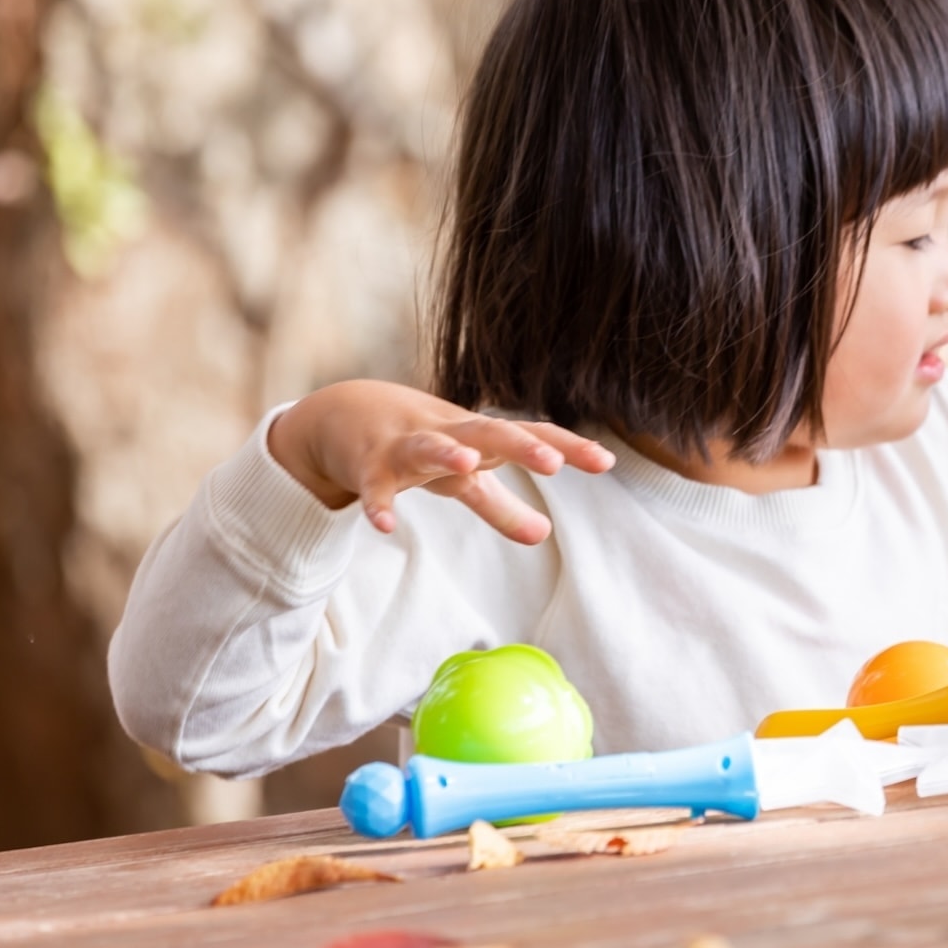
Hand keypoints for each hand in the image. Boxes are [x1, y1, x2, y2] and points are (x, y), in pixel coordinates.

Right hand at [267, 380, 614, 544]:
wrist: (341, 412)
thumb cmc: (416, 441)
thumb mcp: (461, 476)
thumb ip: (500, 506)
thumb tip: (544, 535)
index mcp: (478, 436)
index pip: (530, 435)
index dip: (567, 446)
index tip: (606, 462)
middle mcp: (448, 432)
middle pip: (489, 432)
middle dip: (521, 445)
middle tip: (554, 463)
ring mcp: (404, 444)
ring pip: (427, 445)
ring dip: (447, 452)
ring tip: (468, 464)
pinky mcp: (367, 463)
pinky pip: (374, 484)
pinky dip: (379, 502)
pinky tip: (385, 525)